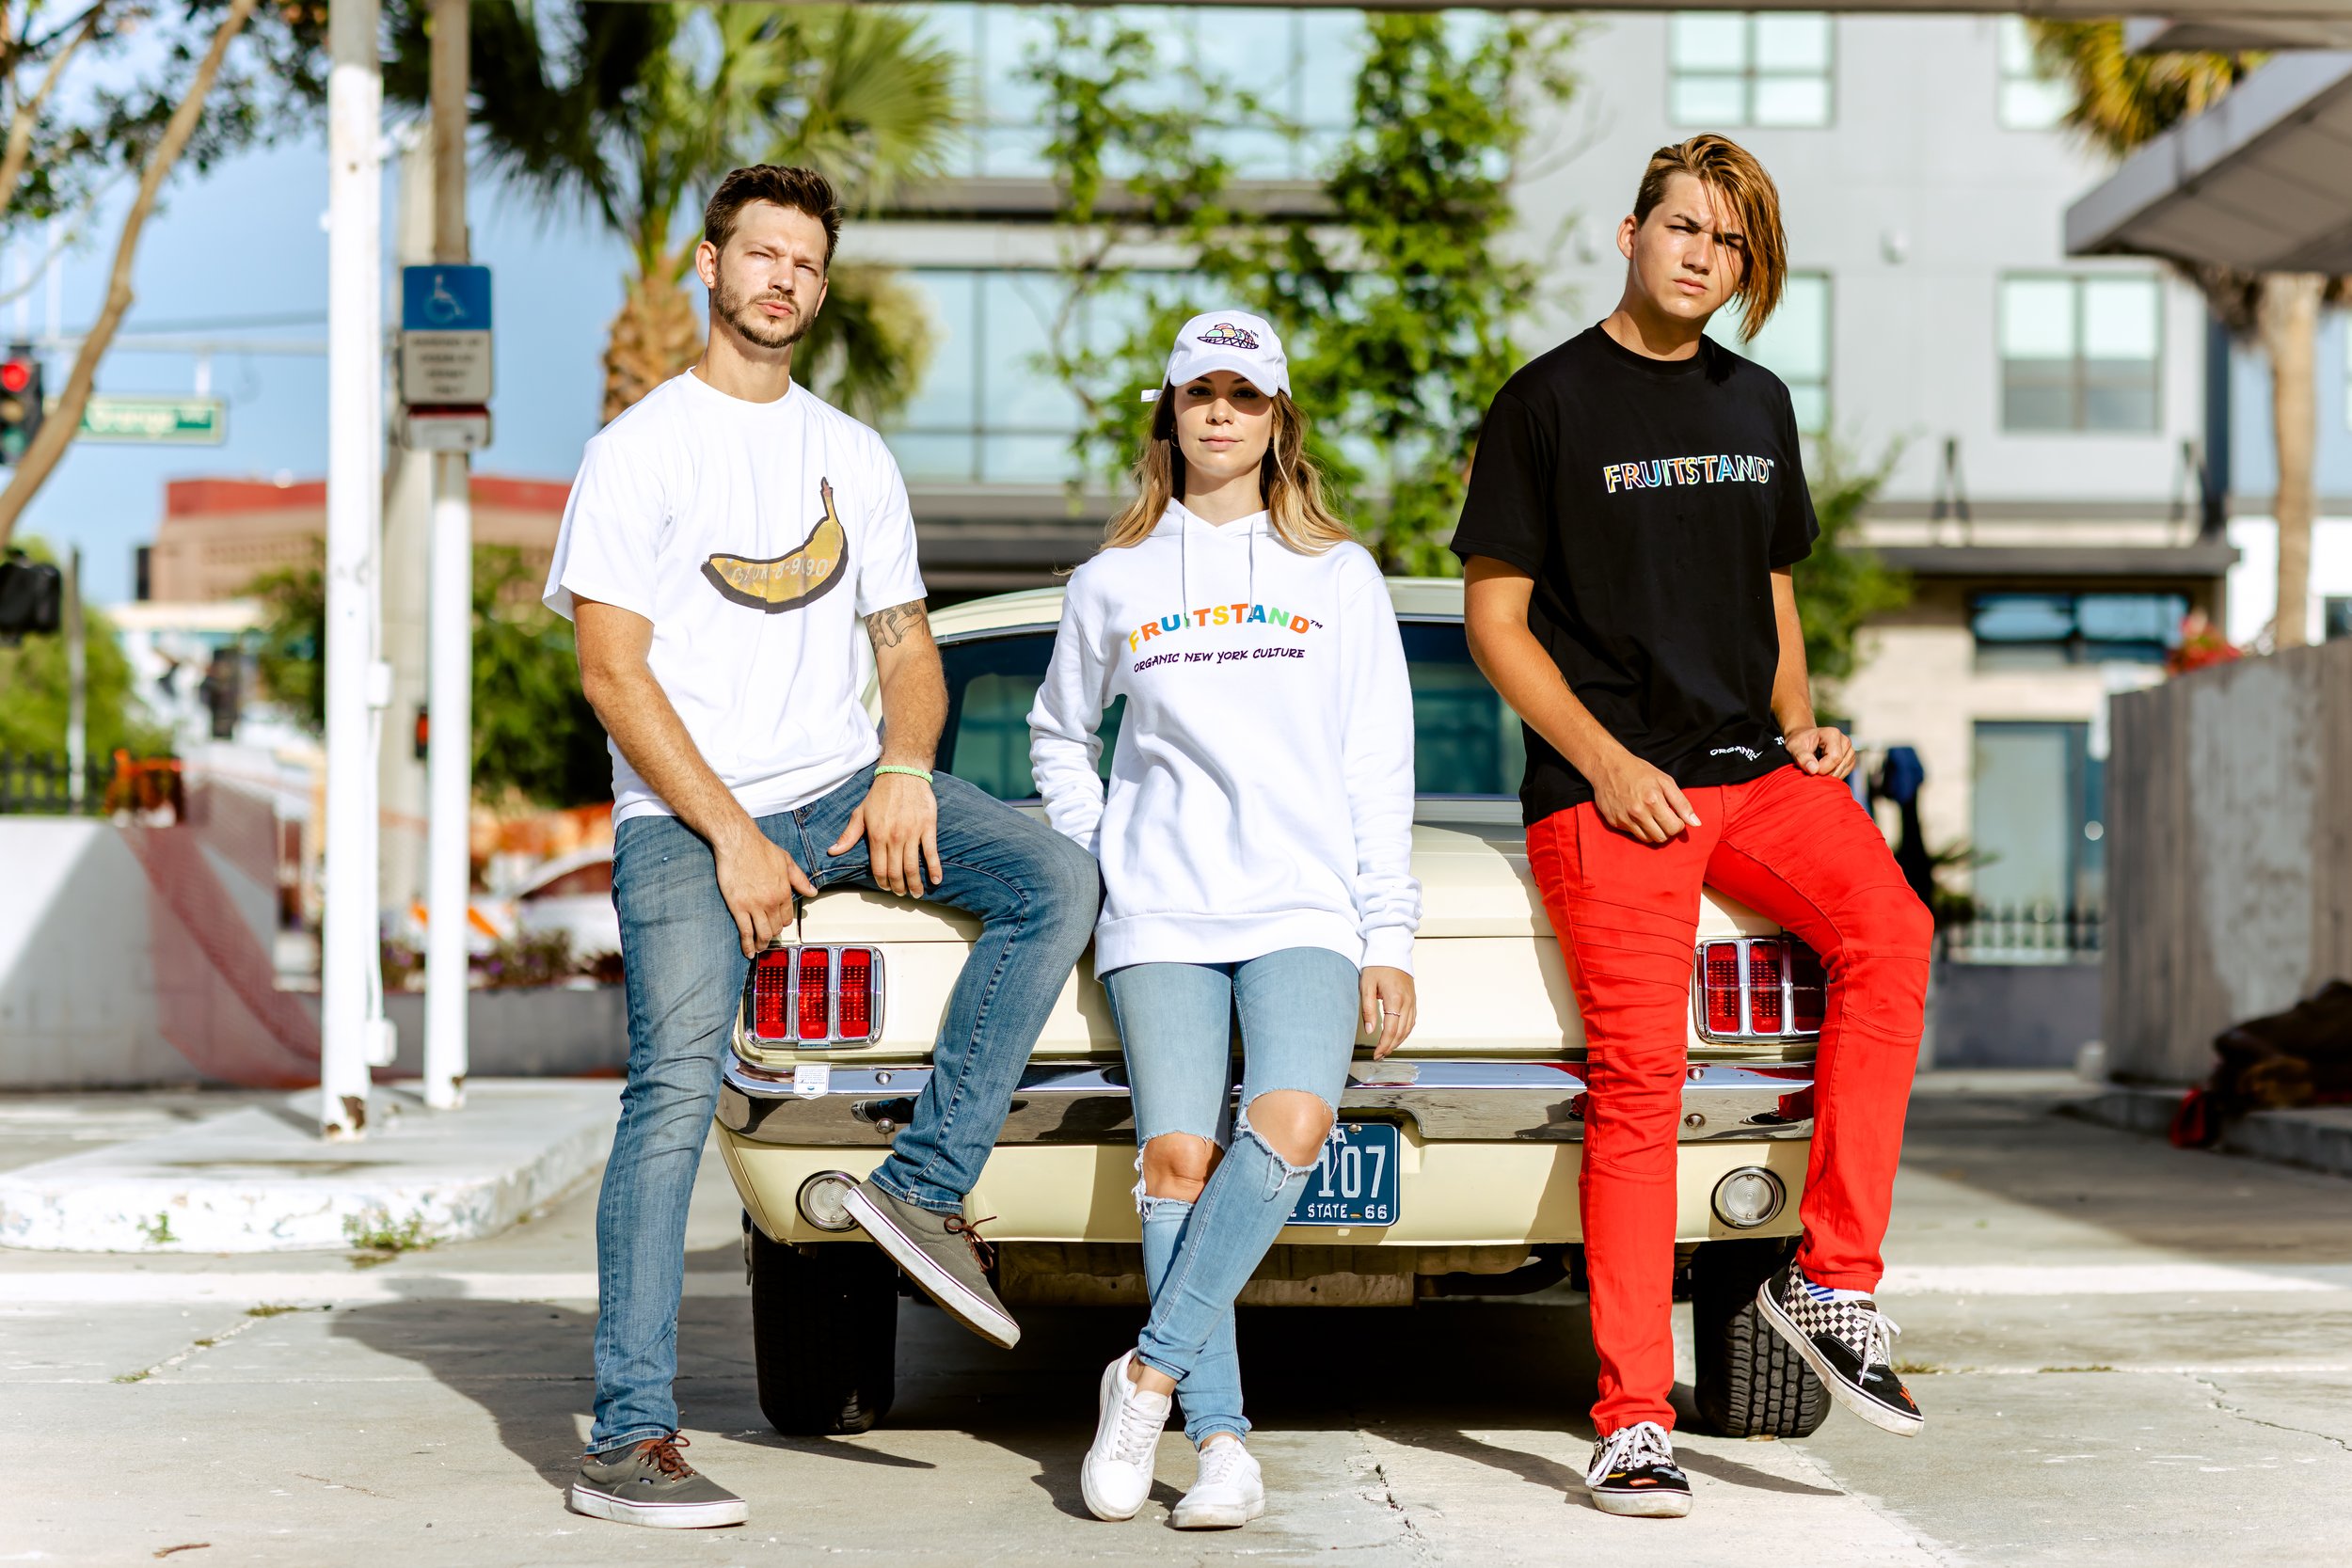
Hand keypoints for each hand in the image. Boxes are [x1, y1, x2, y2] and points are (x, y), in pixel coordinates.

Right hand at [714, 827, 816, 958]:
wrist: (738, 841)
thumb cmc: (760, 848)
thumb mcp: (786, 861)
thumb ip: (799, 879)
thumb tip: (812, 891)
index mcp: (783, 891)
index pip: (787, 917)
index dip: (783, 924)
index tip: (778, 927)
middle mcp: (771, 901)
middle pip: (775, 928)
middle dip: (773, 935)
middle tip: (768, 939)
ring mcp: (754, 906)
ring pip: (762, 934)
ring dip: (762, 944)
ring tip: (760, 948)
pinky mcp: (738, 907)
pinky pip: (745, 932)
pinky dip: (747, 945)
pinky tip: (748, 952)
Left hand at [830, 770, 943, 896]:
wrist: (902, 774)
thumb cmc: (880, 794)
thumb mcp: (860, 813)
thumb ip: (848, 835)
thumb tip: (832, 851)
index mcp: (876, 836)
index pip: (879, 869)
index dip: (882, 883)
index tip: (886, 888)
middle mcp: (894, 838)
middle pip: (896, 871)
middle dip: (898, 887)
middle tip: (902, 894)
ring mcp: (912, 833)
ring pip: (913, 866)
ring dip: (915, 883)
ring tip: (916, 893)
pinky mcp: (928, 828)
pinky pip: (932, 853)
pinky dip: (934, 869)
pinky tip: (936, 880)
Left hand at [1360, 966, 1416, 1058]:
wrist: (1391, 950)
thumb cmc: (1377, 965)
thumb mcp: (1366, 986)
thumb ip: (1368, 1009)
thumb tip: (1369, 1030)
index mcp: (1395, 999)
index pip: (1391, 1030)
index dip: (1384, 1045)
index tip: (1377, 1053)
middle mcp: (1407, 1002)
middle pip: (1401, 1032)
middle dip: (1391, 1046)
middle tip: (1380, 1055)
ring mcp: (1412, 1000)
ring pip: (1409, 1028)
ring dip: (1399, 1041)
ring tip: (1387, 1049)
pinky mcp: (1413, 998)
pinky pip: (1412, 1020)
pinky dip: (1406, 1031)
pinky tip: (1398, 1035)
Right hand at [1590, 747, 1701, 843]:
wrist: (1607, 766)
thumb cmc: (1639, 772)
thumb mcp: (1665, 781)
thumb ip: (1682, 803)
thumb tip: (1696, 823)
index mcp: (1653, 801)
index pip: (1674, 828)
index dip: (1678, 824)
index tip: (1674, 816)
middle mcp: (1638, 813)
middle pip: (1661, 838)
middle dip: (1666, 830)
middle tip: (1663, 817)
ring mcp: (1624, 819)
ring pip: (1647, 839)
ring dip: (1653, 831)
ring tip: (1651, 817)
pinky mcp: (1614, 822)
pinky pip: (1632, 834)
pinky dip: (1638, 827)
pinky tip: (1636, 814)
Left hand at [1784, 725, 1856, 781]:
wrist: (1804, 740)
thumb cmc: (1799, 742)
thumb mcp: (1794, 747)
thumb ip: (1802, 757)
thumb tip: (1813, 770)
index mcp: (1833, 734)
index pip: (1835, 758)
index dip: (1822, 768)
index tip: (1810, 769)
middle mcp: (1845, 741)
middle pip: (1840, 766)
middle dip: (1825, 773)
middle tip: (1811, 769)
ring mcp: (1849, 750)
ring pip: (1843, 771)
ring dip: (1828, 775)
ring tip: (1816, 767)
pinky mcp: (1850, 759)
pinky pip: (1844, 773)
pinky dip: (1833, 776)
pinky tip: (1823, 770)